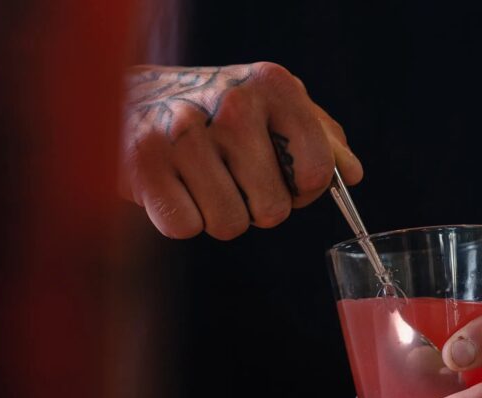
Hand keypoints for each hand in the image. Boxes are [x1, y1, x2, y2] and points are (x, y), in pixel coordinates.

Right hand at [121, 62, 362, 239]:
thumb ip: (319, 138)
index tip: (284, 179)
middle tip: (232, 177)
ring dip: (218, 215)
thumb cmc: (215, 108)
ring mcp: (184, 133)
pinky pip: (185, 228)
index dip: (303, 191)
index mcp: (272, 85)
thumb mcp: (272, 105)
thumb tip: (351, 175)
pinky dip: (181, 219)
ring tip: (201, 181)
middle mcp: (231, 104)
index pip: (317, 171)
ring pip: (229, 225)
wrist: (130, 95)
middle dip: (256, 207)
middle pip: (273, 211)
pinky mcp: (144, 164)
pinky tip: (173, 187)